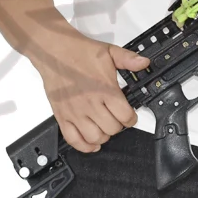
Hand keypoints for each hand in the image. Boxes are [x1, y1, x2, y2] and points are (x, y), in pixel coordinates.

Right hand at [31, 32, 150, 152]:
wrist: (53, 50)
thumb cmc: (79, 52)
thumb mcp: (109, 52)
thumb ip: (128, 59)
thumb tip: (144, 63)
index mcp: (105, 89)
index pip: (125, 116)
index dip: (131, 118)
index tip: (130, 115)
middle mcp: (90, 103)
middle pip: (112, 129)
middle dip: (118, 126)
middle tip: (116, 119)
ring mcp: (75, 112)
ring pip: (95, 137)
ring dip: (103, 136)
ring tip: (105, 128)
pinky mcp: (62, 116)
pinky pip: (73, 139)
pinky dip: (84, 146)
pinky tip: (91, 143)